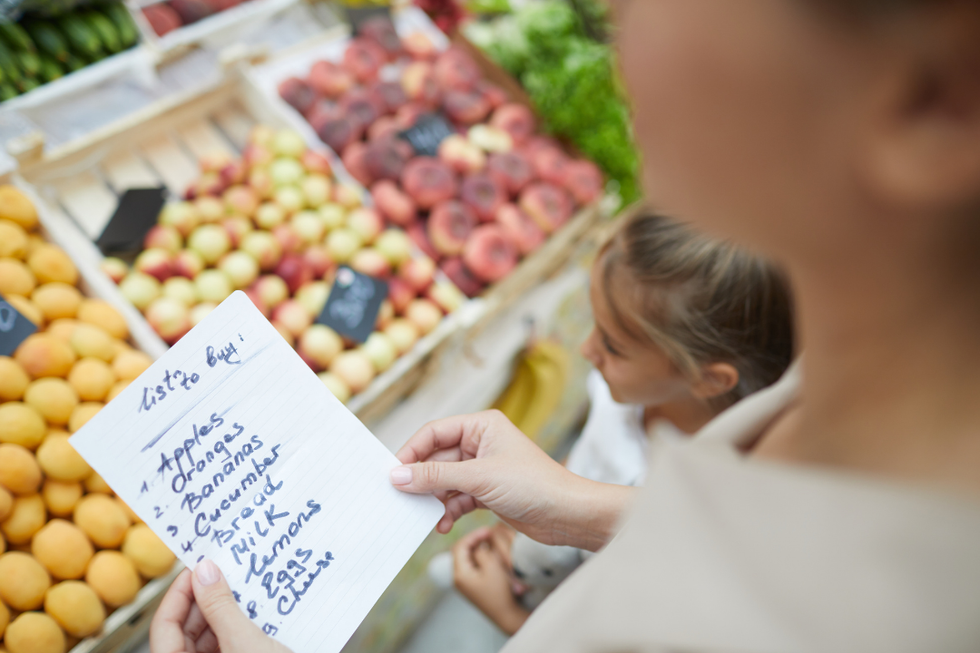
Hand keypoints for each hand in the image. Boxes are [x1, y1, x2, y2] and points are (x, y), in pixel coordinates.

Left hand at [150, 561, 291, 652]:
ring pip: (204, 640)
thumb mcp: (244, 642)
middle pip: (183, 632)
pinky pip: (224, 647)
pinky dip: (235, 628)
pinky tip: (252, 613)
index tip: (198, 567)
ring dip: (222, 613)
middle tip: (223, 574)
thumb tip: (205, 572)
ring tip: (241, 591)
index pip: (164, 626)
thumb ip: (221, 606)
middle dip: (203, 601)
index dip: (179, 593)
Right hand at [391, 410, 632, 550]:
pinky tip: (441, 524)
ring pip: (445, 481)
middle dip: (421, 479)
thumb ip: (436, 476)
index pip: (434, 432)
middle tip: (400, 498)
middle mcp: (481, 443)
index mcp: (481, 426)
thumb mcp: (478, 478)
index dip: (411, 451)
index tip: (392, 473)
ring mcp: (484, 469)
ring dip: (434, 499)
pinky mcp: (487, 492)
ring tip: (422, 515)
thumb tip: (398, 476)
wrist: (568, 515)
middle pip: (437, 457)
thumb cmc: (533, 485)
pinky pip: (457, 498)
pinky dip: (448, 510)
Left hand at [453, 527, 529, 635]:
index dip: (473, 535)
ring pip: (465, 557)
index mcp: (460, 574)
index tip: (486, 530)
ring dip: (476, 548)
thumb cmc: (500, 594)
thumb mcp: (492, 567)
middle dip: (473, 540)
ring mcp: (463, 583)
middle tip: (487, 534)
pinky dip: (479, 557)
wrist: (505, 615)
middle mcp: (458, 578)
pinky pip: (471, 565)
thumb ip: (482, 552)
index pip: (459, 546)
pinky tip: (490, 554)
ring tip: (489, 542)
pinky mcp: (471, 585)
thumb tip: (478, 544)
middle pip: (460, 551)